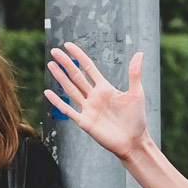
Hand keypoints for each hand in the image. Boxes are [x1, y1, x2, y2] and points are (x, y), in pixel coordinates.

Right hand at [46, 44, 148, 162]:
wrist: (133, 141)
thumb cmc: (137, 119)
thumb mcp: (137, 93)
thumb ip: (134, 74)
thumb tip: (139, 53)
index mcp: (105, 88)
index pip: (88, 68)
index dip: (78, 56)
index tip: (68, 45)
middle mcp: (94, 96)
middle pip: (76, 76)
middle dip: (65, 64)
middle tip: (54, 52)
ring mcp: (88, 109)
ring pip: (71, 90)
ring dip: (60, 78)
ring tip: (51, 65)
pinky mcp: (85, 122)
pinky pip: (68, 110)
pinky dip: (57, 102)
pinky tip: (48, 93)